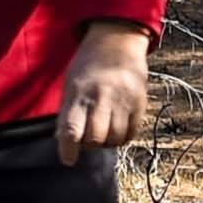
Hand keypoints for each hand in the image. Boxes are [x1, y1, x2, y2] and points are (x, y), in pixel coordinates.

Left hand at [54, 22, 152, 165]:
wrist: (116, 43)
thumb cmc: (88, 68)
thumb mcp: (70, 85)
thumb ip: (66, 113)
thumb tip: (63, 142)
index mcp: (79, 93)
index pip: (71, 129)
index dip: (68, 150)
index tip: (68, 160)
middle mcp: (101, 97)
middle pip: (95, 138)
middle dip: (89, 145)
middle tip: (87, 138)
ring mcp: (122, 100)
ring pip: (114, 139)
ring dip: (107, 142)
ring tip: (103, 131)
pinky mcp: (139, 103)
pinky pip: (131, 133)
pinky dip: (122, 137)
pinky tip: (116, 127)